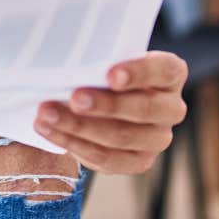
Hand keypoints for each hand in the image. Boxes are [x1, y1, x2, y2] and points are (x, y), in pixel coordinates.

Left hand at [36, 50, 187, 173]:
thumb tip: (65, 58)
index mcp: (171, 73)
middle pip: (144, 108)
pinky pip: (106, 158)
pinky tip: (50, 131)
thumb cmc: (104, 70)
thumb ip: (98, 57)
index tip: (110, 75)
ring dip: (80, 126)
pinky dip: (74, 144)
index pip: (164, 70)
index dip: (139, 73)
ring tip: (47, 114)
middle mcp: (171, 108)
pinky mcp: (138, 161)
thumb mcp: (107, 57)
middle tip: (74, 98)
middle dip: (105, 105)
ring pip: (121, 137)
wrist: (103, 102)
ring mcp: (157, 138)